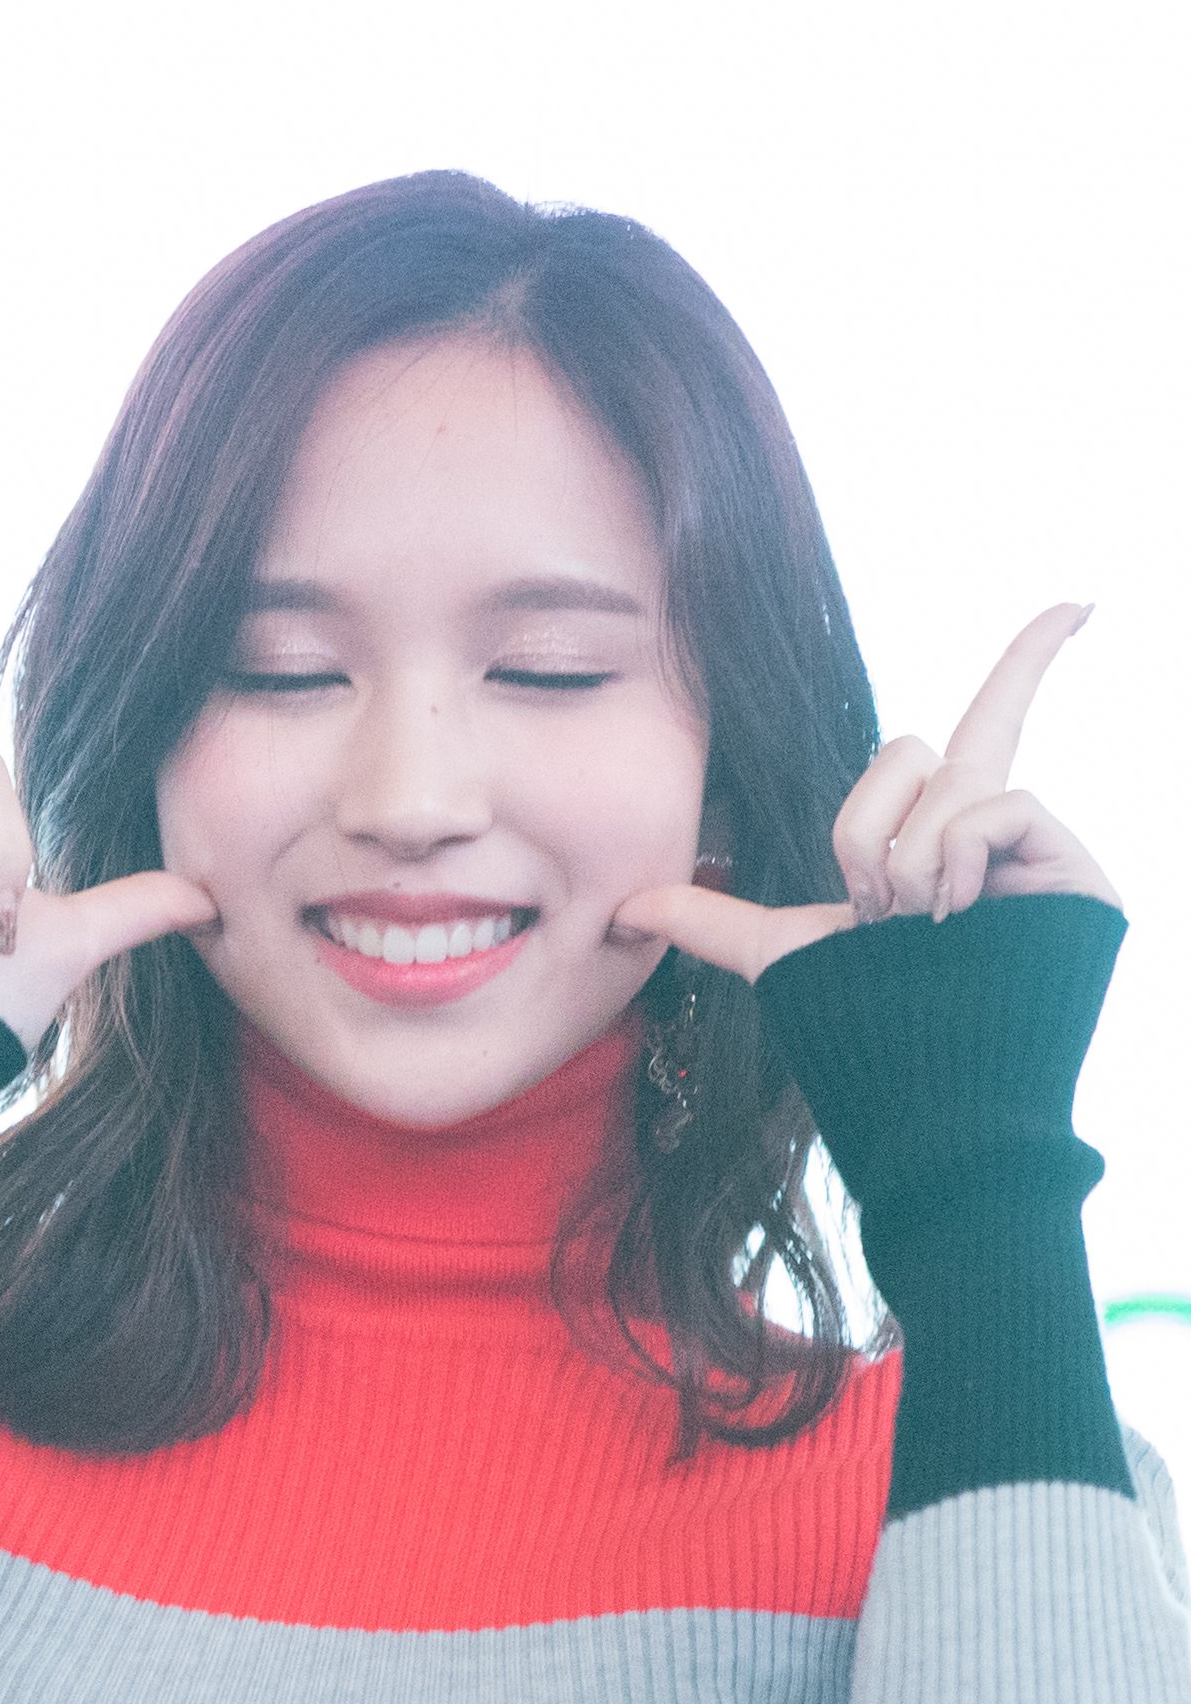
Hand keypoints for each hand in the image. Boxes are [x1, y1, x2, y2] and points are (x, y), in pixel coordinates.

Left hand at [609, 602, 1123, 985]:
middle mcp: (996, 833)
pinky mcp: (1079, 879)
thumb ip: (712, 922)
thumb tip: (623, 908)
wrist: (924, 1102)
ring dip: (907, 860)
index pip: (984, 722)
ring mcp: (1041, 855)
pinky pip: (1002, 805)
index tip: (1081, 601)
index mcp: (940, 834)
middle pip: (913, 749)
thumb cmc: (862, 1034)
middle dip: (866, 832)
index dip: (1032, 659)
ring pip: (952, 779)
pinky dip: (958, 856)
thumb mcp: (779, 959)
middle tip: (876, 913)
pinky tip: (955, 918)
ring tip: (916, 929)